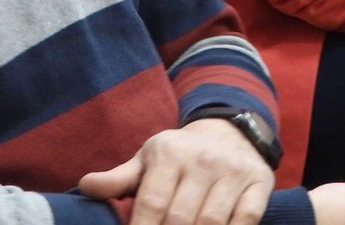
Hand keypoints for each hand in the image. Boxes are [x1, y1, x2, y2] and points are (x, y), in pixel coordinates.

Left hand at [78, 118, 272, 224]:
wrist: (230, 130)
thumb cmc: (180, 154)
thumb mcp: (148, 159)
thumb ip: (119, 178)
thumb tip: (85, 186)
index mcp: (169, 154)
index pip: (152, 203)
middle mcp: (203, 160)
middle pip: (181, 218)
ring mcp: (233, 172)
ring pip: (212, 223)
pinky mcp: (258, 183)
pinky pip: (246, 220)